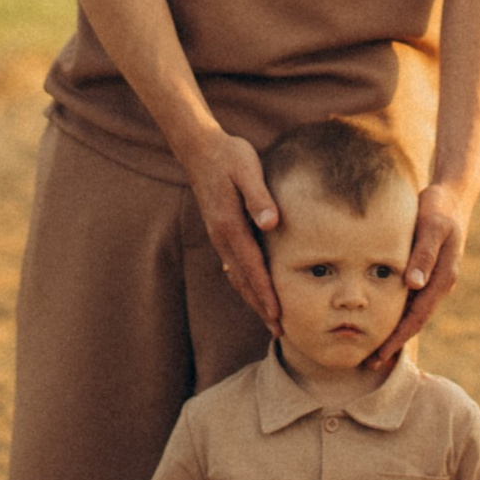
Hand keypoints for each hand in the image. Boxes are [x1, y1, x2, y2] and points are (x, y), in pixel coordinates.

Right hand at [183, 127, 280, 327]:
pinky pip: (233, 264)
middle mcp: (222, 236)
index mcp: (230, 225)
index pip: (251, 267)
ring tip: (269, 318)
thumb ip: (259, 196)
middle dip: (260, 306)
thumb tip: (271, 223)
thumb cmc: (229, 156)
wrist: (200, 148)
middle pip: (243, 279)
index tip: (277, 314)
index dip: (265, 292)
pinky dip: (245, 282)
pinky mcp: (220, 230)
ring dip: (253, 297)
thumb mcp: (247, 169)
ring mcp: (219, 235)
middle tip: (279, 331)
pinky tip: (253, 290)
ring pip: (237, 275)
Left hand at [369, 178, 472, 369]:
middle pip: (415, 321)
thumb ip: (423, 253)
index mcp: (442, 277)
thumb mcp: (432, 225)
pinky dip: (398, 314)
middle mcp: (440, 283)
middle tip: (370, 364)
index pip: (418, 316)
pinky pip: (412, 300)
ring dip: (396, 332)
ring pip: (413, 313)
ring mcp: (434, 280)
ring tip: (373, 350)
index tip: (380, 354)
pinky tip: (382, 320)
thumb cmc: (439, 207)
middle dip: (394, 343)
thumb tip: (414, 284)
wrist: (453, 195)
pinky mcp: (427, 273)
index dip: (398, 337)